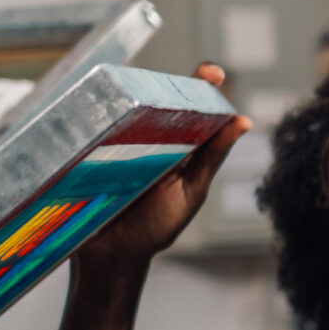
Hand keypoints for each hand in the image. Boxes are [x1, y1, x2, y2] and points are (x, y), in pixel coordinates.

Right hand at [74, 62, 248, 275]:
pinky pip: (86, 127)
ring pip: (120, 107)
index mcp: (176, 142)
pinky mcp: (84, 149)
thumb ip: (212, 157)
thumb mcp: (190, 191)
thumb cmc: (156, 226)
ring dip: (123, 95)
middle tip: (169, 78)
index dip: (200, 83)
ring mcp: (112, 140)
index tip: (211, 71)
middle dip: (161, 81)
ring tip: (132, 91)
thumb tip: (244, 122)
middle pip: (153, 97)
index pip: (190, 105)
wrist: (112, 258)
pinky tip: (94, 106)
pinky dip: (90, 115)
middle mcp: (144, 135)